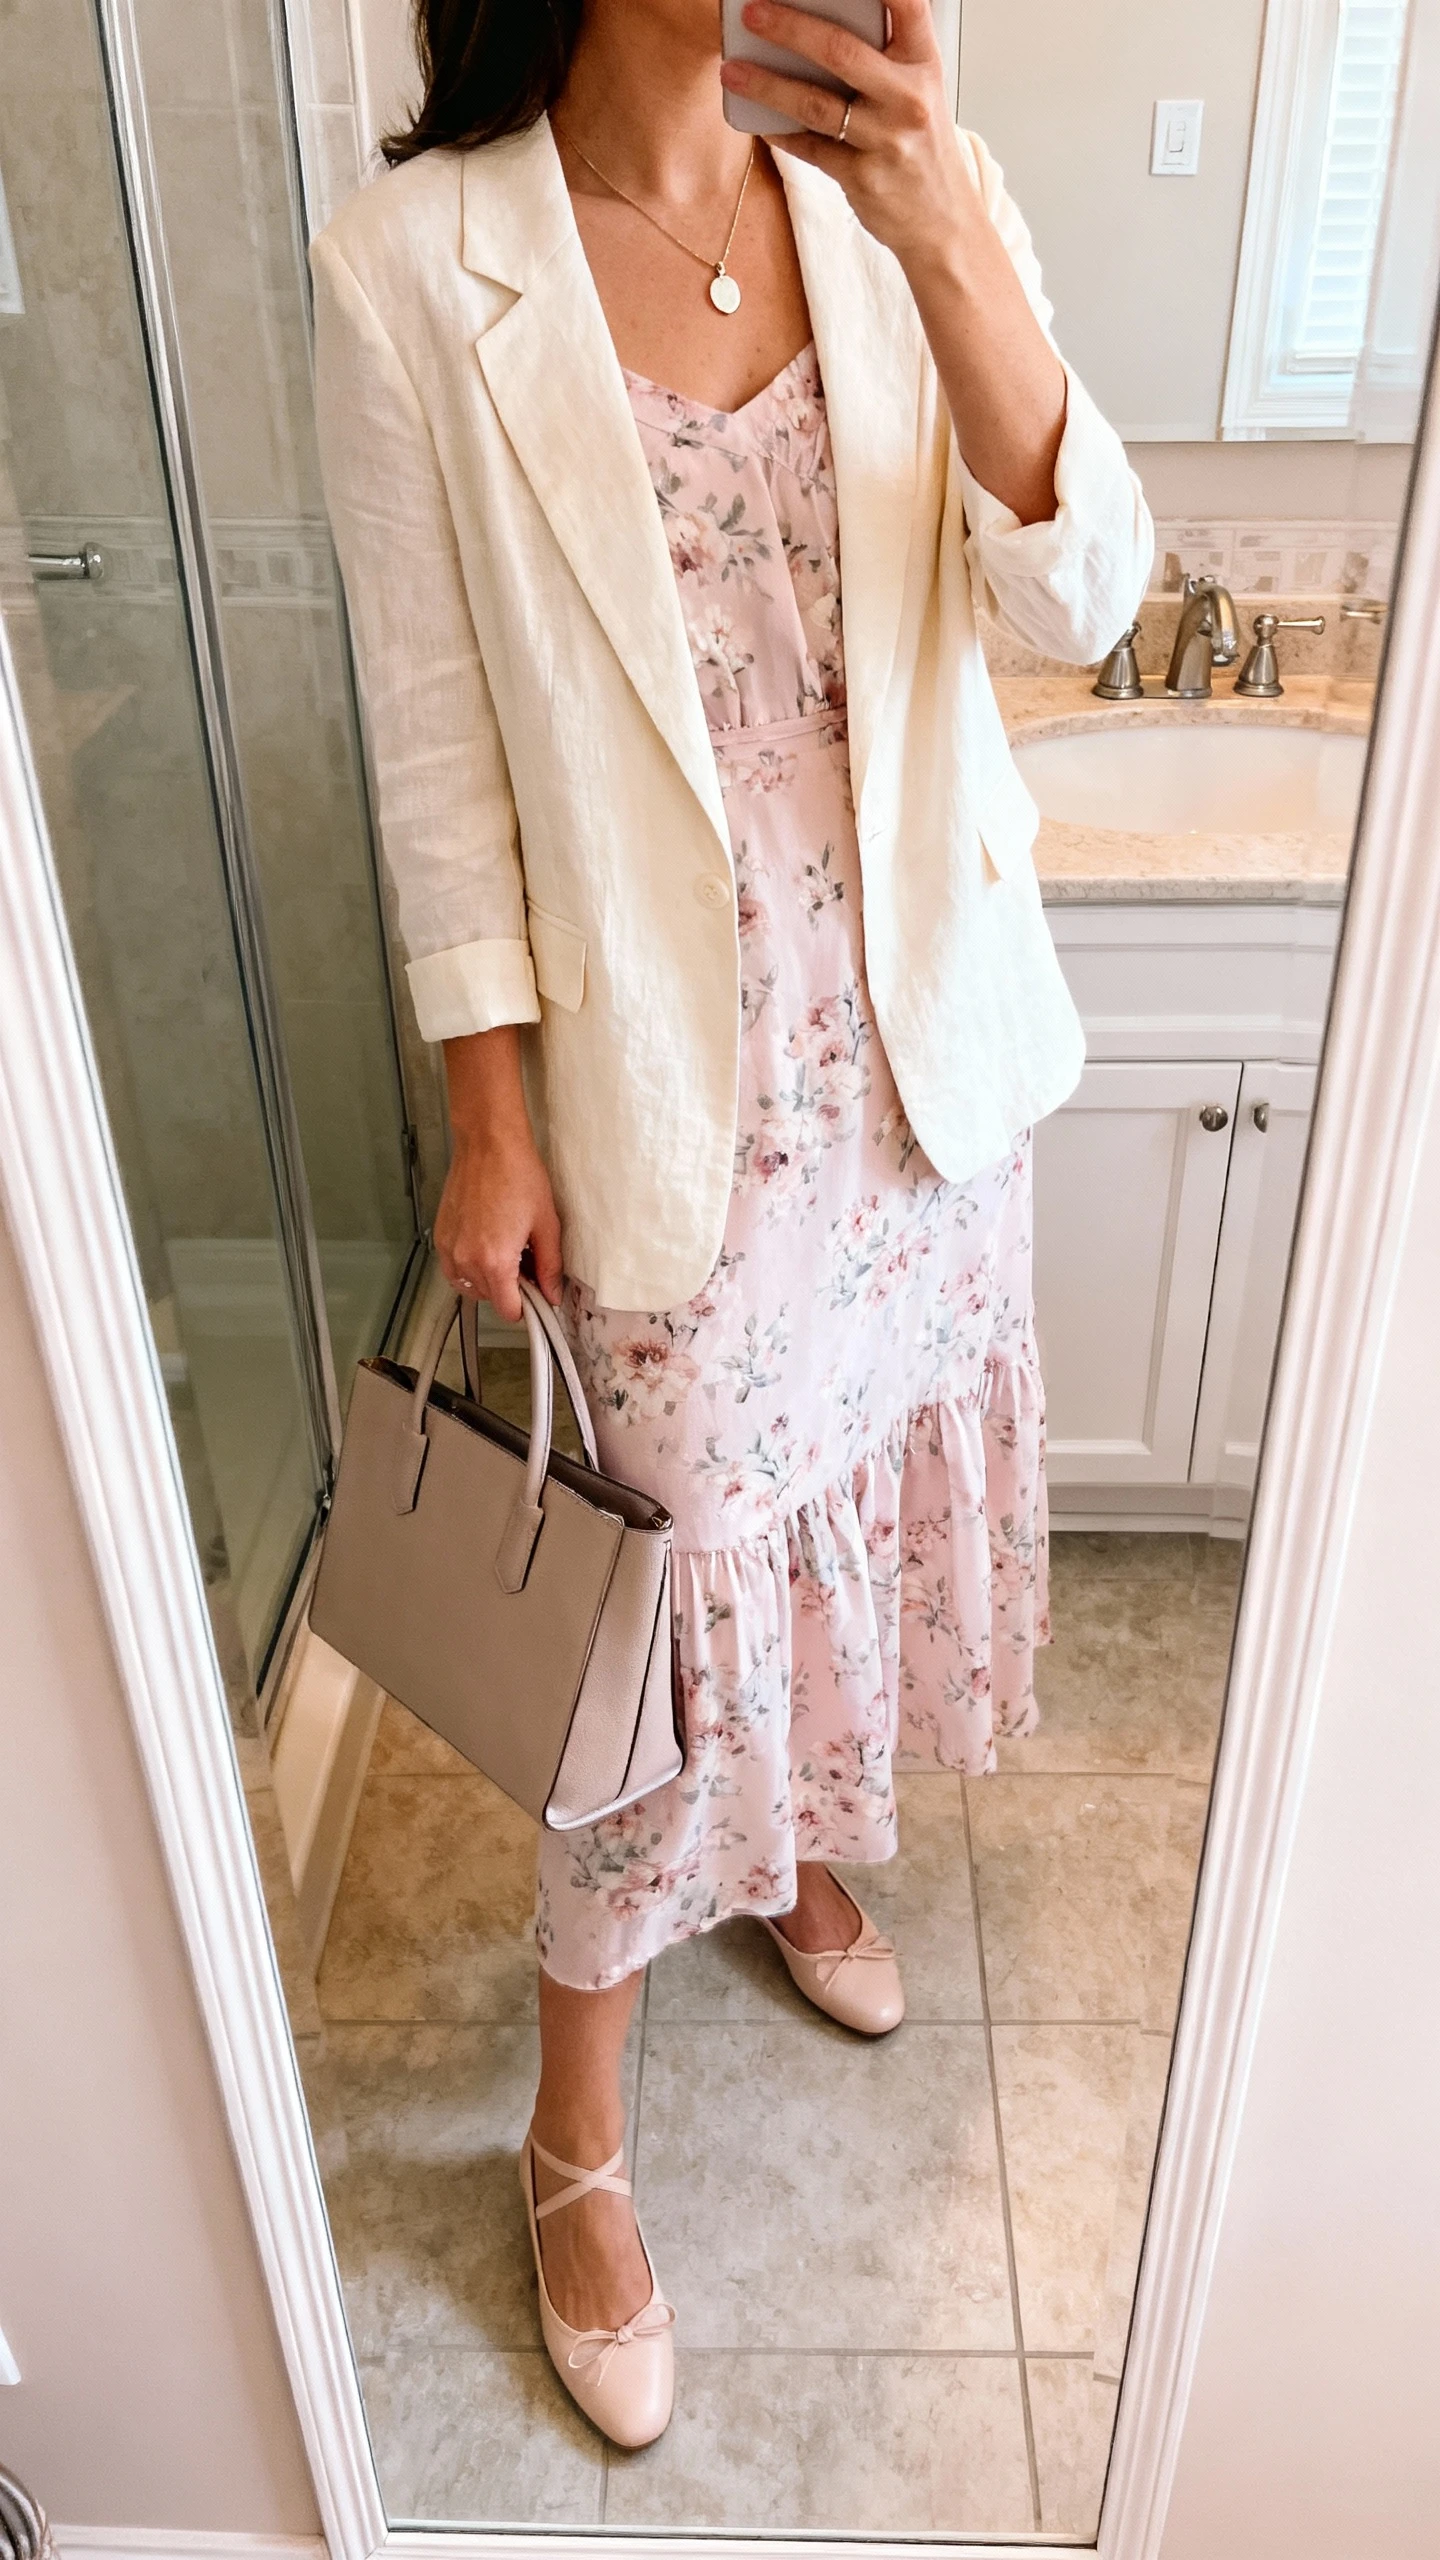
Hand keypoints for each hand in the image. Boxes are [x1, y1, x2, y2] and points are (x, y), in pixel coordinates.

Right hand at [437, 1025, 563, 1322]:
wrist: (488, 1145)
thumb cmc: (519, 1176)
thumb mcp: (546, 1225)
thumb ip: (550, 1266)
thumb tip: (552, 1295)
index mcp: (496, 1262)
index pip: (509, 1311)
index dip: (527, 1306)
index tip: (536, 1292)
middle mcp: (467, 1261)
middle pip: (490, 1299)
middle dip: (510, 1289)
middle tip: (526, 1261)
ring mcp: (450, 1249)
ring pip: (470, 1286)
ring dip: (488, 1279)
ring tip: (505, 1250)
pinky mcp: (441, 1236)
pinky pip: (454, 1268)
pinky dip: (469, 1266)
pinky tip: (485, 1243)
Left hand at [720, 0, 979, 270]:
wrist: (942, 220)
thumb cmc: (922, 146)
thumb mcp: (919, 91)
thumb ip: (884, 56)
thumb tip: (817, 25)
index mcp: (925, 63)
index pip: (908, 4)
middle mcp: (909, 97)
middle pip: (840, 51)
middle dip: (789, 28)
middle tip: (752, 13)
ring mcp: (886, 139)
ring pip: (815, 104)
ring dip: (767, 84)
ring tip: (732, 71)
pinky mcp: (862, 177)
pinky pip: (809, 148)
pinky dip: (780, 132)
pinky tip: (758, 119)